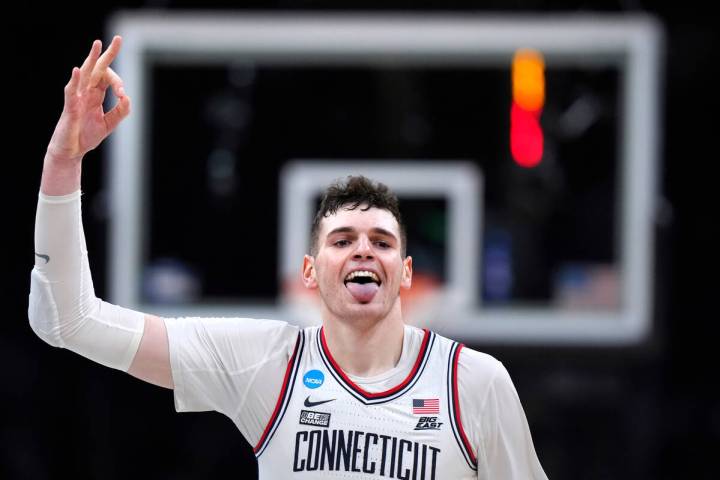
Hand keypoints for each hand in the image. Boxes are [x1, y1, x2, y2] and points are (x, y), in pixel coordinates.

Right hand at [45, 36, 129, 166]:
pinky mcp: (70, 108)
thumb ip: (120, 112)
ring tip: (97, 44)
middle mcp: (85, 92)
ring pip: (84, 74)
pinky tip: (78, 70)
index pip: (107, 78)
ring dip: (91, 59)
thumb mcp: (109, 124)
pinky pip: (71, 92)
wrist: (71, 151)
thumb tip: (128, 97)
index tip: (122, 94)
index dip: (118, 83)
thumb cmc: (86, 136)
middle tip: (118, 38)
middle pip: (97, 69)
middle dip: (107, 54)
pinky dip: (75, 81)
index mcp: (95, 95)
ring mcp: (77, 98)